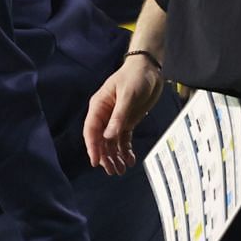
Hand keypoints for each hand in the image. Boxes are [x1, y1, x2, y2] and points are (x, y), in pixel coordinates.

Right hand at [84, 54, 164, 174]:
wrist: (149, 68)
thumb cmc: (135, 77)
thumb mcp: (128, 96)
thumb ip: (119, 117)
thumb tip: (108, 137)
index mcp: (99, 106)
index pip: (91, 130)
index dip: (92, 147)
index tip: (95, 162)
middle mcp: (104, 115)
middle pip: (101, 140)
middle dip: (105, 156)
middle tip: (112, 171)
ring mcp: (115, 119)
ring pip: (112, 142)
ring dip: (115, 156)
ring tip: (121, 170)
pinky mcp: (127, 121)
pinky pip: (124, 139)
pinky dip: (126, 150)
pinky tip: (130, 160)